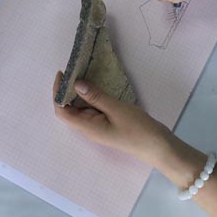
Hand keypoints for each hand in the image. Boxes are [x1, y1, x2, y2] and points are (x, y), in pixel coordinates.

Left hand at [52, 73, 173, 164]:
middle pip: (69, 108)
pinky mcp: (107, 122)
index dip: (57, 93)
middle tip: (75, 69)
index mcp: (87, 127)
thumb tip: (76, 84)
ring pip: (81, 107)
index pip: (61, 111)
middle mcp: (88, 127)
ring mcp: (98, 125)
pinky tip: (97, 85)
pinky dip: (92, 96)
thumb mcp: (116, 109)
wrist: (159, 146)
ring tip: (84, 73)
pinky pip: (93, 108)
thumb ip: (95, 96)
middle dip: (68, 90)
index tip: (63, 74)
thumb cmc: (138, 129)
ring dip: (80, 92)